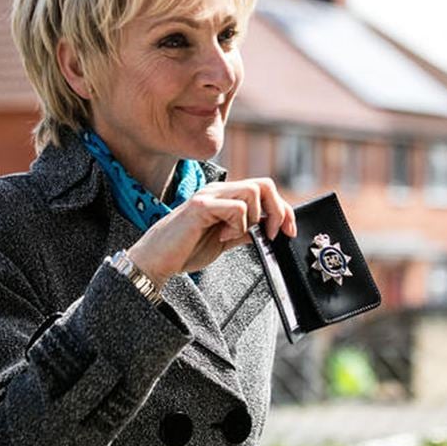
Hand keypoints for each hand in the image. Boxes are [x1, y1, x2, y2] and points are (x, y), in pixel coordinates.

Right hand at [126, 178, 296, 287]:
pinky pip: (236, 208)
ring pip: (252, 192)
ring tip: (237, 236)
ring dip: (254, 218)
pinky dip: (238, 226)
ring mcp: (209, 196)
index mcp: (225, 197)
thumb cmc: (185, 249)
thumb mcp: (224, 240)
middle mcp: (219, 191)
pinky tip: (223, 237)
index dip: (284, 210)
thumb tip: (268, 230)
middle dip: (278, 211)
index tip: (289, 232)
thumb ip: (244, 232)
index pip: (264, 190)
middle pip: (264, 184)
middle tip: (273, 235)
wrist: (157, 260)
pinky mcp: (201, 206)